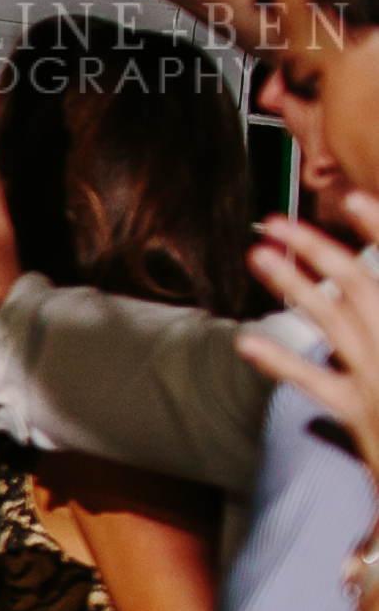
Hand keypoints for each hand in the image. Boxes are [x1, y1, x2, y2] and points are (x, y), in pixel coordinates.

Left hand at [240, 196, 378, 482]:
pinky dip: (280, 362)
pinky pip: (315, 383)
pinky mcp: (362, 414)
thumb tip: (341, 324)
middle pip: (356, 282)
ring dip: (291, 285)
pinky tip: (244, 342)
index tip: (349, 197)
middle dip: (315, 246)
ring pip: (332, 320)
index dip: (378, 226)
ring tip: (256, 256)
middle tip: (273, 221)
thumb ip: (368, 334)